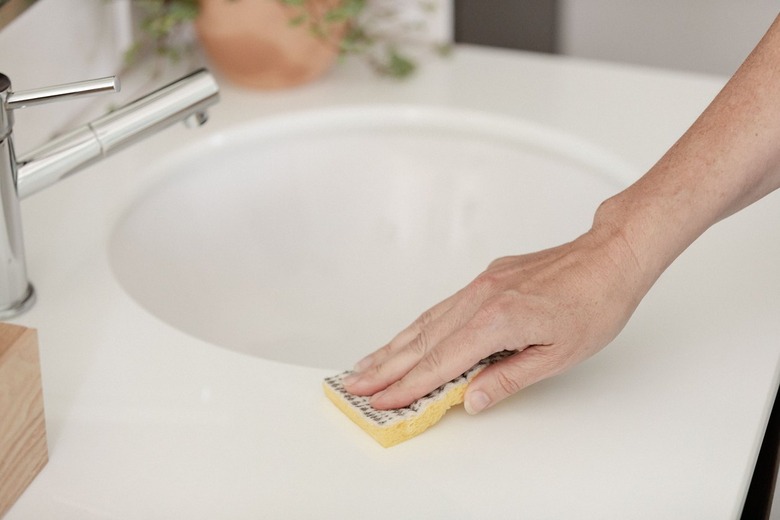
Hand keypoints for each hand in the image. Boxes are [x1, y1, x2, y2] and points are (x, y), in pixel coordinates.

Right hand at [342, 226, 650, 413]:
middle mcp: (480, 300)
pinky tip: (406, 337)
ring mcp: (480, 286)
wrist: (610, 257)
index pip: (439, 363)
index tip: (381, 401)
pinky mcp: (485, 278)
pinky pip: (442, 307)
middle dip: (384, 368)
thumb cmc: (594, 304)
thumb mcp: (558, 355)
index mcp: (497, 322)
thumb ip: (508, 379)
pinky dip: (417, 326)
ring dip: (393, 346)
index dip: (406, 386)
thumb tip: (471, 400)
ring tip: (366, 364)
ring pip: (425, 322)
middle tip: (355, 385)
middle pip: (421, 341)